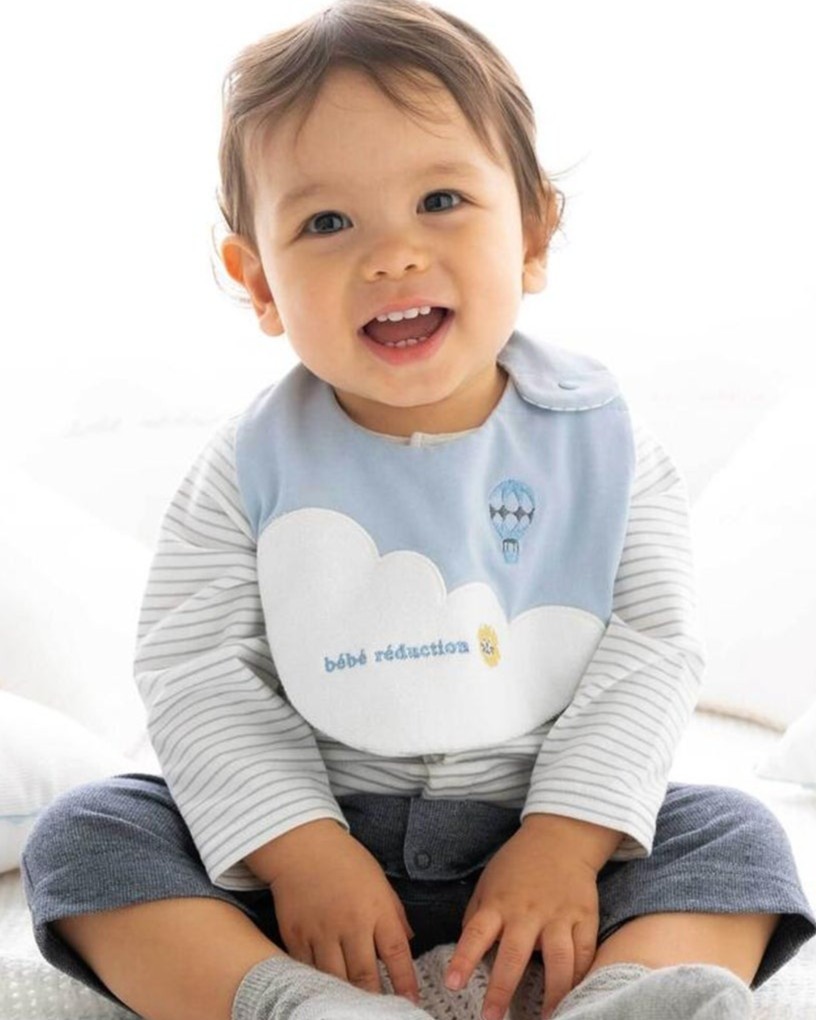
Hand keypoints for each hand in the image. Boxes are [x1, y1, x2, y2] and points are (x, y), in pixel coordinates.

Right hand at [246, 820, 418, 1002]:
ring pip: (337, 979)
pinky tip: (325, 992)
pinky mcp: (296, 936)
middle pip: (366, 975)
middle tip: (384, 1014)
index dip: (405, 982)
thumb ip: (394, 912)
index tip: (412, 1002)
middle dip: (377, 1000)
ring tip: (356, 1009)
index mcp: (375, 908)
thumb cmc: (343, 859)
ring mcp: (321, 932)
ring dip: (348, 997)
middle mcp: (350, 923)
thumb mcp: (378, 879)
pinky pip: (309, 970)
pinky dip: (318, 984)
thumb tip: (408, 942)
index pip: (396, 953)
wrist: (300, 846)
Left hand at [444, 815, 617, 1018]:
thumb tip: (468, 952)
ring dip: (552, 994)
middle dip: (502, 990)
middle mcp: (527, 911)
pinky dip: (581, 977)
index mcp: (498, 903)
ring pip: (558, 961)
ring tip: (546, 1019)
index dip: (463, 959)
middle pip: (514, 955)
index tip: (452, 984)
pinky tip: (575, 996)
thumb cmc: (518, 864)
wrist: (560, 837)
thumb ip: (478, 915)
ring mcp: (559, 915)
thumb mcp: (489, 882)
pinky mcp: (585, 917)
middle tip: (492, 1019)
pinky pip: (584, 953)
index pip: (476, 933)